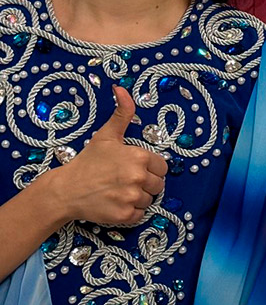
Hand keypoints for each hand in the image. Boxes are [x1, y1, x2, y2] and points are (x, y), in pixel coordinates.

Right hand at [46, 86, 168, 225]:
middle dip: (145, 184)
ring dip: (138, 198)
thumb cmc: (88, 161)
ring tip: (119, 191)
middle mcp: (139, 178)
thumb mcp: (107, 135)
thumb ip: (122, 112)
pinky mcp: (124, 216)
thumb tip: (122, 88)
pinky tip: (116, 203)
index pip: (162, 167)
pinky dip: (130, 212)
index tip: (133, 168)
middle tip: (124, 181)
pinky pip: (139, 215)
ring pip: (149, 200)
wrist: (65, 190)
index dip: (149, 168)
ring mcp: (131, 198)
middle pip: (158, 185)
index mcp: (140, 157)